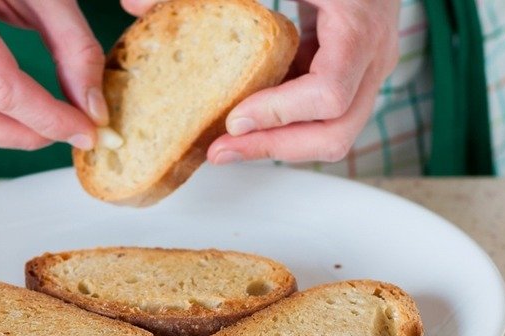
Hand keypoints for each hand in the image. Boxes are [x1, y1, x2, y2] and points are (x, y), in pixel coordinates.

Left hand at [122, 0, 400, 163]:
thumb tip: (133, 2)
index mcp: (358, 27)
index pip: (329, 93)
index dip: (279, 114)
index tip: (233, 118)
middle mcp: (371, 58)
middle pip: (335, 132)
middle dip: (274, 147)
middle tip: (219, 151)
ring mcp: (366, 70)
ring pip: (330, 134)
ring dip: (275, 143)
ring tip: (221, 144)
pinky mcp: (351, 74)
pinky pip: (321, 116)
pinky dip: (282, 123)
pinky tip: (239, 117)